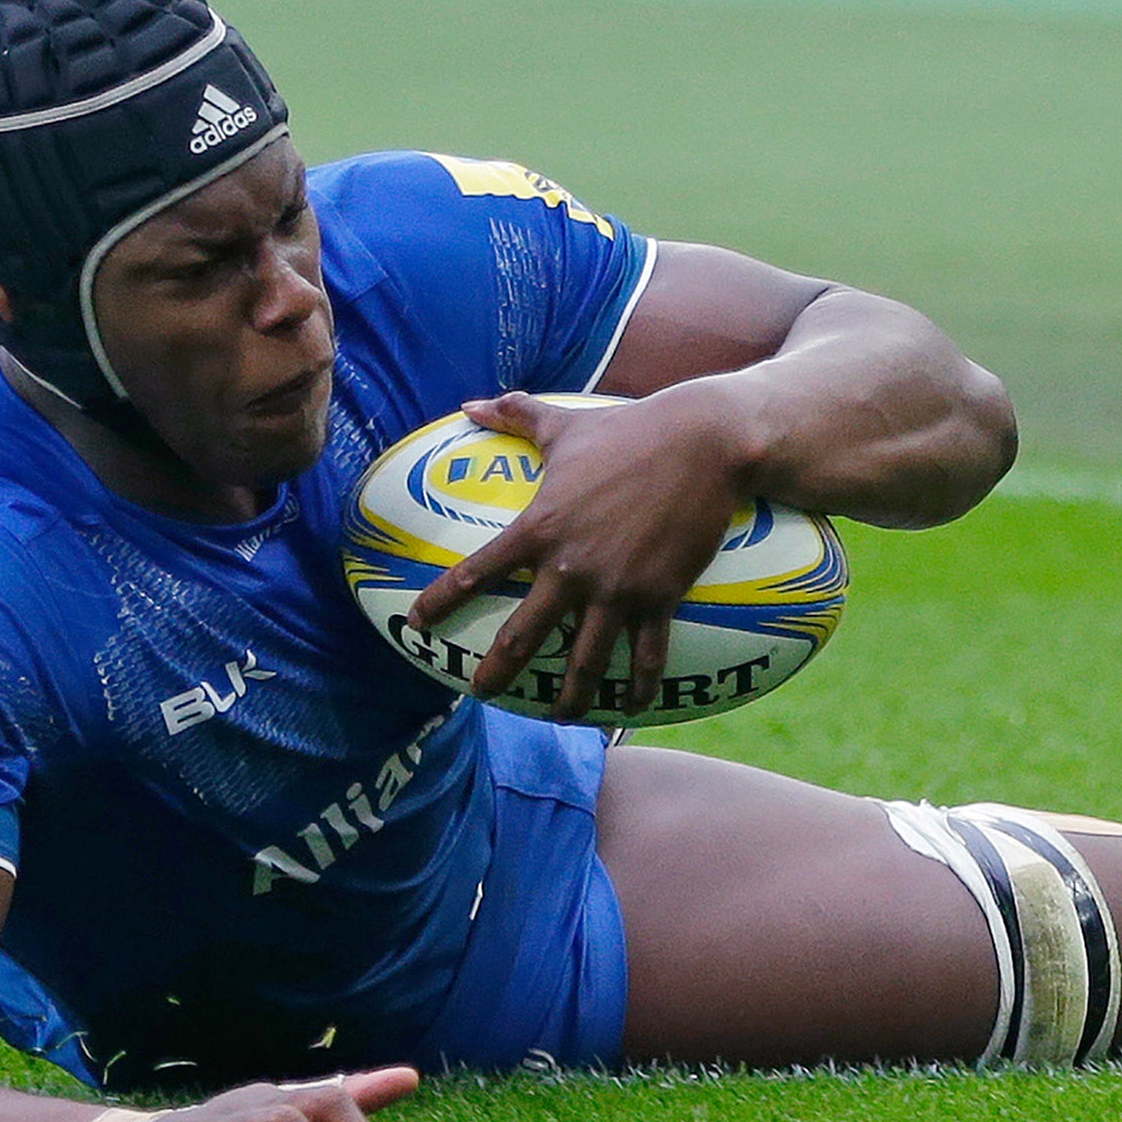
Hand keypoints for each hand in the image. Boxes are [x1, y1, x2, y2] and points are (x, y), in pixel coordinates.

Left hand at [408, 390, 748, 719]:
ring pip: (584, 660)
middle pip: (523, 636)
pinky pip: (644, 656)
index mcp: (539, 527)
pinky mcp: (659, 597)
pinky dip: (636, 686)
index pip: (475, 572)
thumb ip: (514, 415)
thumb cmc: (628, 430)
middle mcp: (571, 567)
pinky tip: (629, 706)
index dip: (441, 601)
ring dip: (569, 698)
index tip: (417, 624)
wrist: (703, 444)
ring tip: (560, 718)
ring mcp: (616, 588)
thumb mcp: (564, 424)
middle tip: (479, 693)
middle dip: (496, 672)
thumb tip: (469, 403)